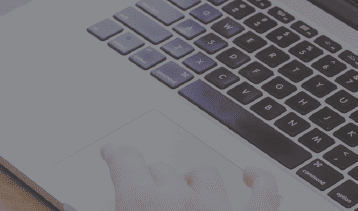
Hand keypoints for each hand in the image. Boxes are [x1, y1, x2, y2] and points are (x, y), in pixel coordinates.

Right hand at [101, 144, 280, 210]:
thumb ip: (116, 208)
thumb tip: (92, 205)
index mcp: (139, 203)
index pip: (124, 161)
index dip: (116, 154)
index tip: (113, 152)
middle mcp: (179, 200)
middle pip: (162, 171)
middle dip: (154, 179)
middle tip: (148, 192)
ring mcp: (219, 208)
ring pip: (204, 175)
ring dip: (193, 181)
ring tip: (187, 191)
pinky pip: (264, 193)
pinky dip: (260, 181)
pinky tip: (252, 176)